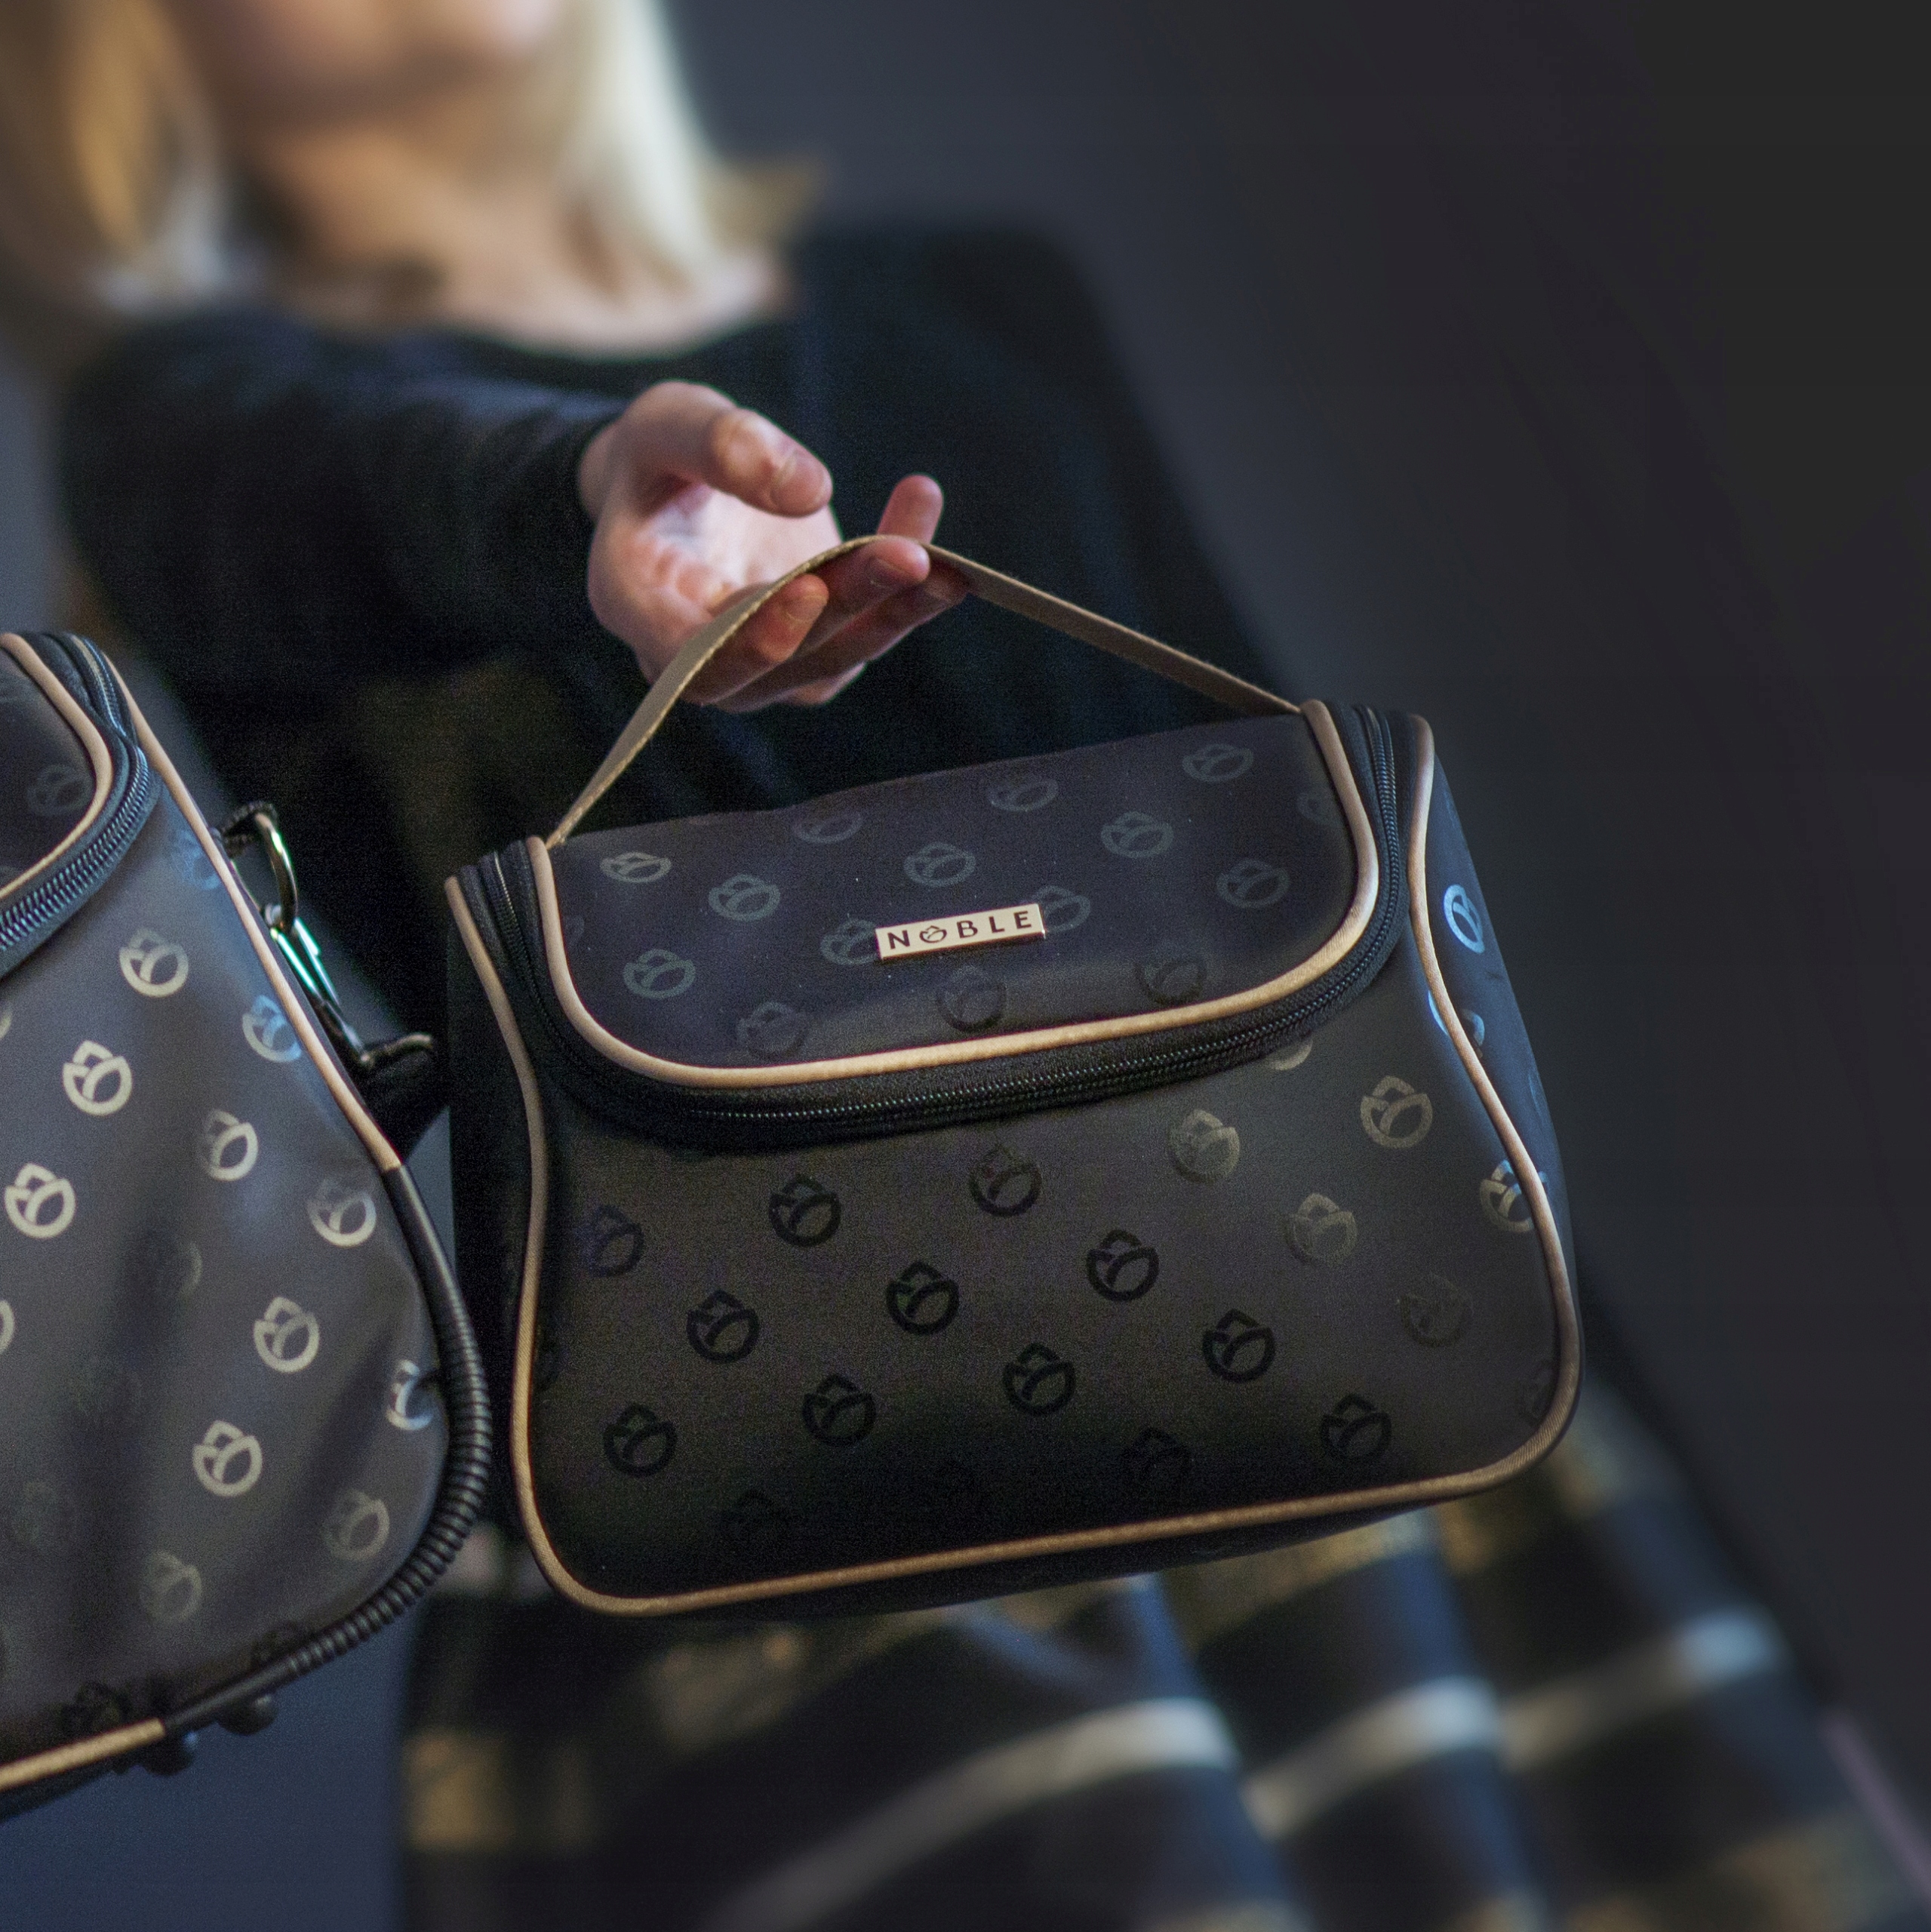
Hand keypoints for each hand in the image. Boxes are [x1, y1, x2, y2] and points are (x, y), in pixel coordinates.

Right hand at [577, 381, 964, 708]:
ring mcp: (760, 663)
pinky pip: (864, 634)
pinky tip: (948, 561)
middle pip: (775, 660)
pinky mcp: (813, 650)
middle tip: (904, 557)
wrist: (682, 486)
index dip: (751, 634)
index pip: (692, 651)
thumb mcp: (669, 422)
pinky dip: (910, 601)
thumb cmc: (660, 455)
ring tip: (943, 563)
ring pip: (832, 658)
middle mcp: (696, 654)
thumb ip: (719, 444)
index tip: (810, 587)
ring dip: (894, 613)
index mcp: (637, 601)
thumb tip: (808, 490)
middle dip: (845, 608)